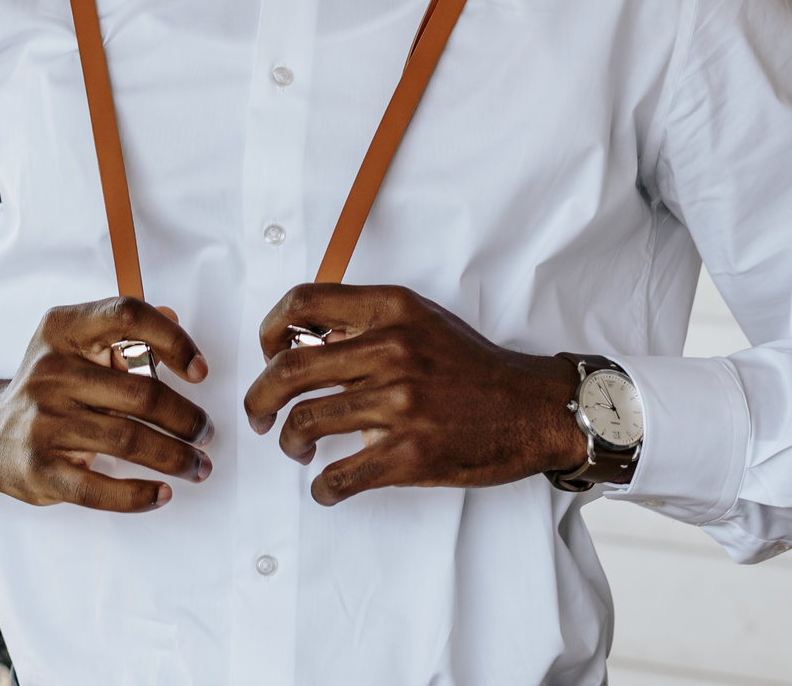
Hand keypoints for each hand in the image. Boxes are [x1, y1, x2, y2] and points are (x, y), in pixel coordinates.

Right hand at [0, 298, 212, 511]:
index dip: (172, 340)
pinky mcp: (40, 468)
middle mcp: (50, 371)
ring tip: (197, 464)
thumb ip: (120, 332)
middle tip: (205, 432)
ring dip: (175, 457)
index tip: (200, 371)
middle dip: (186, 418)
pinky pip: (98, 488)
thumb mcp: (72, 346)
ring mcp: (42, 421)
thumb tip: (172, 317)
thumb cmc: (46, 387)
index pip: (126, 316)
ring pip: (129, 440)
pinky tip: (162, 494)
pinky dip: (137, 495)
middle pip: (140, 392)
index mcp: (62, 330)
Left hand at [242, 284, 582, 506]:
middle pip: (288, 370)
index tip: (268, 353)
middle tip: (258, 417)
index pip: (303, 302)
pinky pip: (339, 476)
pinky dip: (321, 488)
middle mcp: (392, 351)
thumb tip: (304, 338)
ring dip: (289, 443)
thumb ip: (366, 322)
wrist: (532, 408)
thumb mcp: (421, 319)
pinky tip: (325, 487)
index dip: (270, 329)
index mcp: (391, 310)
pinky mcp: (410, 454)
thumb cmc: (472, 366)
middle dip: (259, 399)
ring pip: (305, 423)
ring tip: (297, 449)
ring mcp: (400, 405)